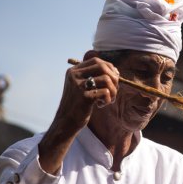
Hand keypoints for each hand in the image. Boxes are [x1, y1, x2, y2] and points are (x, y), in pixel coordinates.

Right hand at [38, 50, 119, 174]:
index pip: (97, 61)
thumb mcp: (83, 87)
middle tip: (114, 90)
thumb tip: (116, 71)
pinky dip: (108, 99)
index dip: (109, 67)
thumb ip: (95, 77)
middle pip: (103, 67)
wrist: (66, 122)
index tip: (115, 77)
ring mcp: (78, 85)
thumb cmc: (78, 105)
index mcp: (73, 71)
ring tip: (108, 99)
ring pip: (106, 79)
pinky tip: (101, 105)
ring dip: (113, 91)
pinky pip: (105, 92)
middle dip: (114, 78)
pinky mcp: (83, 96)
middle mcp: (74, 75)